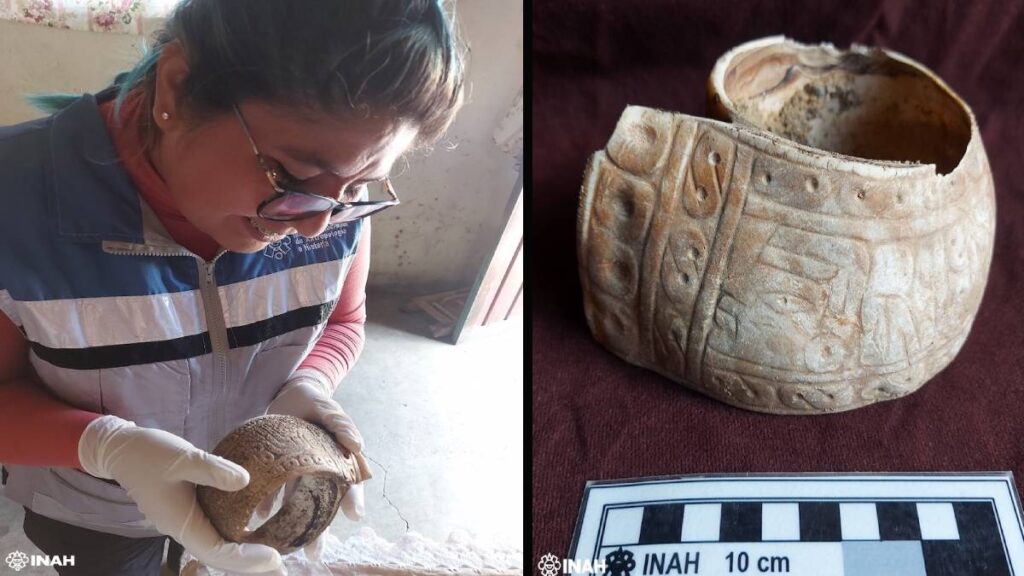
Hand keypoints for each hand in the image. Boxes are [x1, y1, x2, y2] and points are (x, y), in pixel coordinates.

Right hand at [78, 415, 285, 574]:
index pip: (217, 550)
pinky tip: (253, 535)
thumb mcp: (183, 457)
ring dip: (243, 557)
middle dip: (250, 566)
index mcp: (181, 522)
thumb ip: (213, 470)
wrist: (122, 450)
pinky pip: (213, 534)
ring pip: (217, 548)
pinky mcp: (188, 513)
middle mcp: (183, 529)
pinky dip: (234, 540)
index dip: (245, 558)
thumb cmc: (150, 453)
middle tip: (282, 570)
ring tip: (273, 560)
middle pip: (219, 558)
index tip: (274, 557)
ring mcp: (184, 523)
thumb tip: (246, 480)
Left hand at [266, 369, 372, 558]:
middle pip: (321, 503)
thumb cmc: (315, 401)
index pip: (348, 482)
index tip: (355, 516)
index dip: (353, 499)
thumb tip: (357, 443)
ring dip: (292, 526)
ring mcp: (296, 473)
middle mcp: (318, 471)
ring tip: (286, 548)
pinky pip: (271, 491)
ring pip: (296, 503)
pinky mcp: (276, 470)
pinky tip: (259, 517)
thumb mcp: (328, 408)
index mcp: (337, 459)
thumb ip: (341, 424)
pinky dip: (266, 505)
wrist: (288, 394)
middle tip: (315, 553)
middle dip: (319, 530)